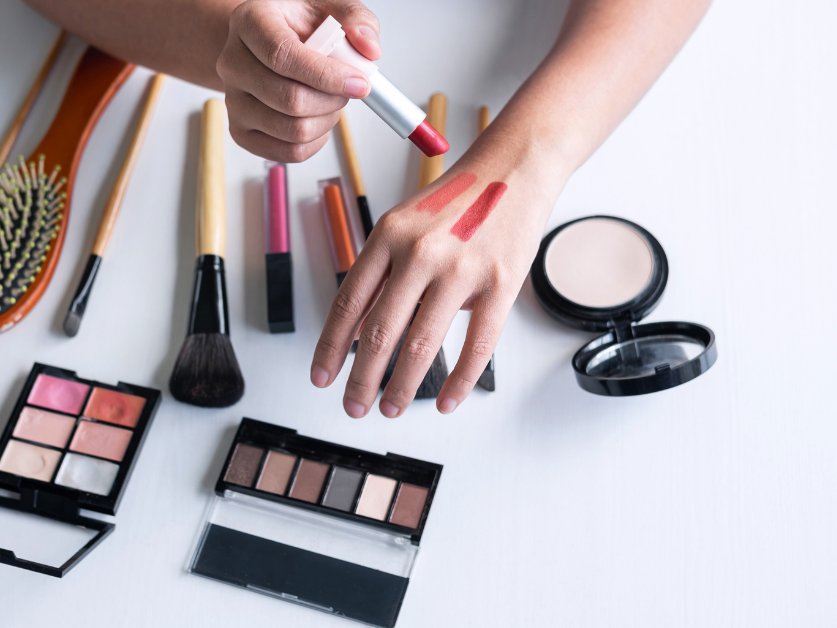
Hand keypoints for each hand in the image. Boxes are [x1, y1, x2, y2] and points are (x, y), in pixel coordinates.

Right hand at [217, 0, 380, 161]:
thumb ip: (355, 18)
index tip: (359, 83)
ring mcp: (233, 100)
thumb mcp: (328, 7)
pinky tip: (319, 119)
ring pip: (292, 130)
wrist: (265, 45)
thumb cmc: (296, 24)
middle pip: (289, 99)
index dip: (325, 75)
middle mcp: (233, 62)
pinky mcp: (240, 131)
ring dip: (327, 120)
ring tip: (332, 100)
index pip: (282, 56)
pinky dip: (315, 142)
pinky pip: (287, 152)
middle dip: (333, 100)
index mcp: (250, 22)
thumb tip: (368, 49)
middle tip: (350, 88)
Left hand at [310, 145, 565, 416]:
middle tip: (354, 407)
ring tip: (390, 408)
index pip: (349, 303)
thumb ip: (381, 275)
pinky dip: (459, 382)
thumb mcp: (403, 226)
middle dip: (362, 379)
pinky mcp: (500, 283)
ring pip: (421, 344)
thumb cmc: (456, 201)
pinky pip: (477, 345)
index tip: (322, 378)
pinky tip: (446, 401)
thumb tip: (359, 332)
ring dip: (402, 385)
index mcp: (388, 235)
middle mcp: (420, 252)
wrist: (514, 169)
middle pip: (380, 331)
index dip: (331, 347)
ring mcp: (461, 268)